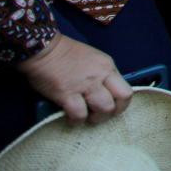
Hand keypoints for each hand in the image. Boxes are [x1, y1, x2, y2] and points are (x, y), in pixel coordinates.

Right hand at [16, 34, 132, 123]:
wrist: (44, 50)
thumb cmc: (66, 54)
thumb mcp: (93, 59)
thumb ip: (102, 74)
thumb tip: (104, 93)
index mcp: (108, 67)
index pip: (126, 91)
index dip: (121, 105)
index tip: (111, 108)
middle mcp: (101, 75)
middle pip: (121, 100)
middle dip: (111, 113)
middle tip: (97, 115)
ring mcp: (85, 85)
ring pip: (104, 109)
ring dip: (95, 118)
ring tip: (85, 117)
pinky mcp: (67, 94)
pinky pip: (79, 114)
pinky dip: (76, 120)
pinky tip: (70, 118)